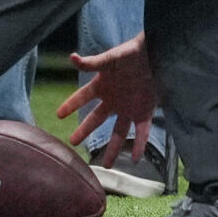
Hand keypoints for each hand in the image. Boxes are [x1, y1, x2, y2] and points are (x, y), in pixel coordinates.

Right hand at [58, 36, 155, 163]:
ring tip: (107, 165)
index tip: (58, 114)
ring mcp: (129, 107)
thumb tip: (72, 57)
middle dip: (84, 131)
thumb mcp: (112, 58)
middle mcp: (114, 99)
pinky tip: (137, 158)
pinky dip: (140, 144)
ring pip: (118, 132)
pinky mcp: (146, 110)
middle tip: (72, 143)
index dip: (70, 105)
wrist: (159, 51)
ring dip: (114, 148)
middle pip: (96, 119)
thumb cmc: (134, 52)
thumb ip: (92, 62)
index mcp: (103, 85)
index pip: (82, 98)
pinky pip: (142, 131)